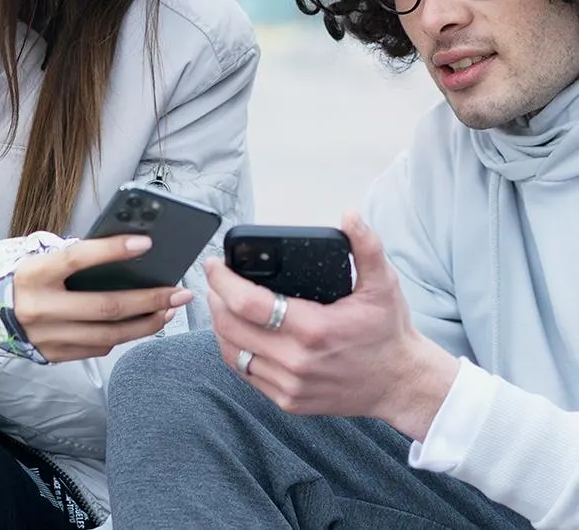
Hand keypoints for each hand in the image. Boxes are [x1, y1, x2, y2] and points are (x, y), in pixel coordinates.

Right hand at [11, 236, 194, 361]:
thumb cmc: (30, 280)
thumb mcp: (43, 261)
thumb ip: (76, 259)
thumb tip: (128, 255)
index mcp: (34, 274)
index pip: (78, 258)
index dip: (113, 250)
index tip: (146, 243)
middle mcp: (39, 307)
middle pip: (105, 307)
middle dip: (149, 300)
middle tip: (178, 292)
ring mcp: (47, 336)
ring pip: (109, 334)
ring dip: (146, 323)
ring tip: (168, 310)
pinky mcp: (55, 355)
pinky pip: (98, 348)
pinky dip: (124, 336)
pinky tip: (141, 324)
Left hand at [207, 211, 458, 438]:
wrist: (401, 384)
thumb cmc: (388, 332)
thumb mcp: (383, 285)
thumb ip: (366, 247)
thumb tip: (350, 216)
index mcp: (314, 329)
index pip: (248, 304)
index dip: (223, 281)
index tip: (214, 265)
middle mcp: (297, 361)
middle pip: (230, 327)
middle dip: (215, 299)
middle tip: (217, 282)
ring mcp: (290, 384)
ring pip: (232, 351)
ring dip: (220, 325)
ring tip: (223, 304)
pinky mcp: (288, 400)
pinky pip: (246, 373)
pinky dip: (236, 350)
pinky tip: (239, 333)